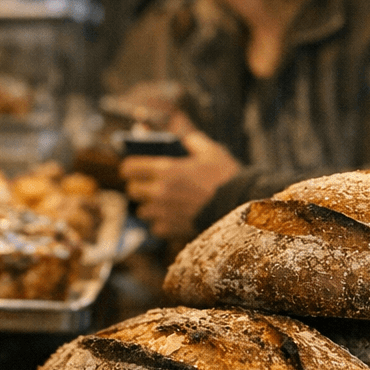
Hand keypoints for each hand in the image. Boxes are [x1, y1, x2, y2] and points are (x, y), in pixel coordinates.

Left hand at [120, 131, 240, 239]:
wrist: (240, 207)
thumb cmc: (227, 178)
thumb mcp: (211, 151)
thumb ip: (192, 141)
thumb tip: (184, 140)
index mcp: (165, 168)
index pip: (128, 167)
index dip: (130, 167)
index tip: (133, 168)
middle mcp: (159, 191)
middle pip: (132, 190)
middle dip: (139, 186)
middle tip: (150, 185)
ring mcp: (163, 212)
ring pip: (142, 210)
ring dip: (150, 206)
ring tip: (163, 203)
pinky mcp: (170, 229)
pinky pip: (155, 227)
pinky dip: (162, 224)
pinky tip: (173, 217)